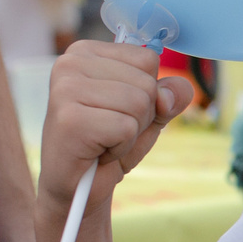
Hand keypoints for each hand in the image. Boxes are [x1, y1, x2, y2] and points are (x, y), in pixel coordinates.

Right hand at [39, 42, 190, 209]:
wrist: (76, 189)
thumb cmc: (108, 145)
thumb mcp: (148, 116)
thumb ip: (169, 96)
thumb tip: (177, 89)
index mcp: (85, 52)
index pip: (148, 59)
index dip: (146, 93)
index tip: (117, 111)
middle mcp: (70, 63)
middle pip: (147, 82)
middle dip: (140, 117)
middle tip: (109, 131)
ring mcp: (65, 89)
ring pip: (139, 104)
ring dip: (130, 133)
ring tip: (103, 141)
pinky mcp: (69, 119)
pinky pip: (126, 128)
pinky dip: (120, 148)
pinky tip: (98, 153)